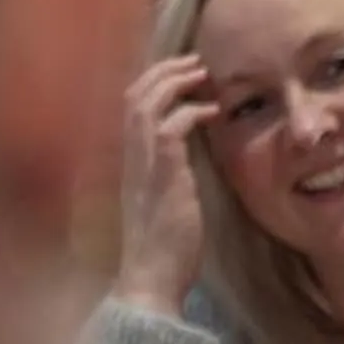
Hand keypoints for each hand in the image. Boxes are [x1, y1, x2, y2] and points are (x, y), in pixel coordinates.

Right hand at [112, 54, 215, 314]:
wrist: (151, 280)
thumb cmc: (164, 250)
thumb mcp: (167, 204)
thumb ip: (172, 177)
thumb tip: (191, 161)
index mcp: (131, 164)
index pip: (131, 109)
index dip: (152, 84)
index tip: (181, 75)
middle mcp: (130, 158)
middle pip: (134, 95)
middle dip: (163, 71)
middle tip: (195, 62)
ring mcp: (144, 165)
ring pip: (146, 103)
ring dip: (175, 82)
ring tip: (202, 73)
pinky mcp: (163, 175)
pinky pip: (170, 127)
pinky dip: (191, 111)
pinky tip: (213, 112)